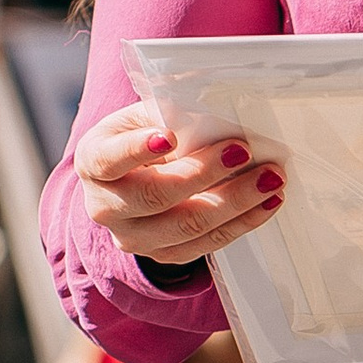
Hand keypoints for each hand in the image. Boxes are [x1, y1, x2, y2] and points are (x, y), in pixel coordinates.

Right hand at [74, 102, 284, 265]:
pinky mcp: (164, 254)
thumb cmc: (139, 140)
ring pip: (187, 226)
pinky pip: (207, 244)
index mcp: (93, 163)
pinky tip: (267, 202)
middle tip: (242, 150)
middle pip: (155, 196)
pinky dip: (242, 222)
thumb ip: (167, 112)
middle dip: (204, 172)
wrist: (130, 181)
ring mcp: (134, 237)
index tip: (170, 135)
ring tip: (269, 178)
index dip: (137, 150)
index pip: (110, 159)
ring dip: (235, 201)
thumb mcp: (141, 117)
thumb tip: (211, 108)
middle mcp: (106, 207)